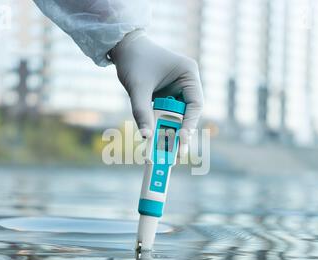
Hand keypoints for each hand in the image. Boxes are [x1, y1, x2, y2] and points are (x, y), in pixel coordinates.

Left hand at [110, 30, 203, 153]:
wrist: (122, 48)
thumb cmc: (133, 61)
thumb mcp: (137, 88)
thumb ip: (142, 112)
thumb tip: (146, 137)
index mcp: (188, 74)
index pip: (195, 104)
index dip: (190, 124)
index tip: (182, 139)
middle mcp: (187, 82)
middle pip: (188, 113)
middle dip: (181, 133)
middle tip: (177, 153)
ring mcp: (177, 89)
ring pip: (178, 116)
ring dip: (171, 131)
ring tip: (167, 152)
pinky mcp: (167, 95)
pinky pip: (168, 114)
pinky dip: (162, 126)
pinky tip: (157, 140)